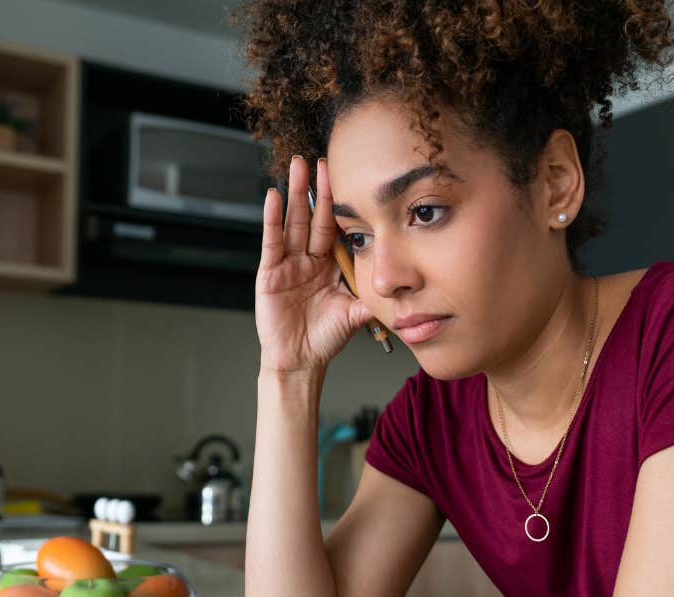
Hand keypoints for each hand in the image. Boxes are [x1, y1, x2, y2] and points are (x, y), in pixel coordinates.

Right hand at [255, 155, 375, 376]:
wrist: (301, 361)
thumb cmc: (326, 338)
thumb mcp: (357, 312)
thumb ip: (374, 293)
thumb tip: (403, 282)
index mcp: (329, 264)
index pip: (336, 226)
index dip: (341, 203)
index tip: (348, 176)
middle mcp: (308, 258)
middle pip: (313, 216)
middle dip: (317, 187)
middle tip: (320, 158)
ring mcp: (288, 263)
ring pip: (293, 221)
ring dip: (293, 192)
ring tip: (295, 164)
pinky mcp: (269, 273)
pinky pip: (272, 241)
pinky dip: (272, 219)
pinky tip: (272, 196)